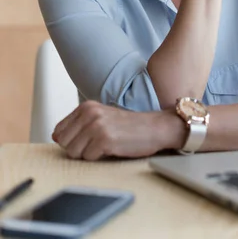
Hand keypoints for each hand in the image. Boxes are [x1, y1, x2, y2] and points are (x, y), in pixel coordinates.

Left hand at [52, 101, 180, 160]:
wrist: (154, 128)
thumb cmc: (127, 126)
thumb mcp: (100, 118)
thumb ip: (78, 125)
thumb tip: (55, 136)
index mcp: (86, 106)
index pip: (59, 131)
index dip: (70, 141)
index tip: (86, 140)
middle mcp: (89, 113)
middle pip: (64, 143)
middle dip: (78, 149)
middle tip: (96, 144)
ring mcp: (96, 126)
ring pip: (74, 153)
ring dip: (88, 154)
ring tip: (104, 145)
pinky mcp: (104, 140)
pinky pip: (88, 158)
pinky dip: (99, 158)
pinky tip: (112, 148)